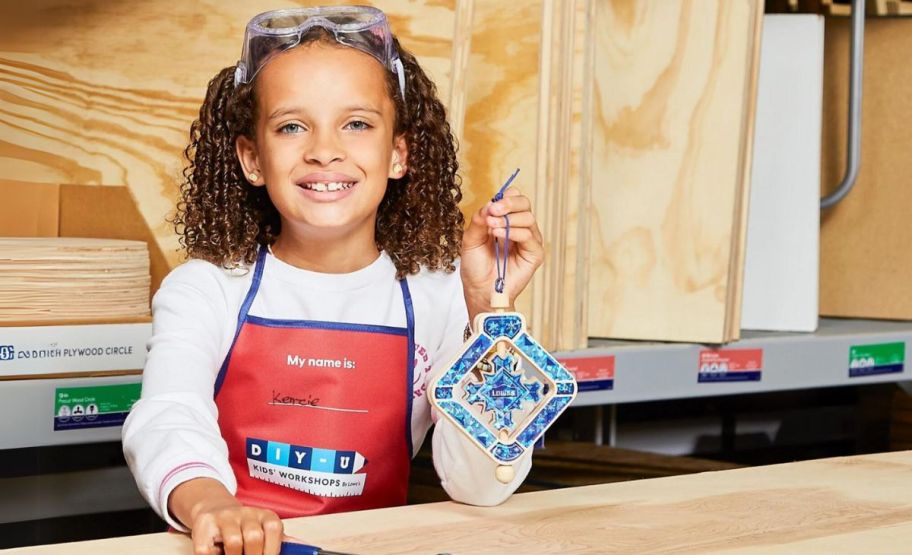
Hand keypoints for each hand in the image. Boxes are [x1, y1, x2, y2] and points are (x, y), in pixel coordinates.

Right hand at [169, 478, 283, 554]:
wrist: (213, 509)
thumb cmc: (244, 527)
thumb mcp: (264, 530)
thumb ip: (280, 542)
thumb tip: (303, 549)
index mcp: (264, 515)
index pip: (273, 529)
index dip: (272, 550)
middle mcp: (245, 513)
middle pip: (254, 537)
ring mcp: (224, 518)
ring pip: (233, 542)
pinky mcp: (204, 525)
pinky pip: (208, 550)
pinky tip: (219, 554)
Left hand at [460, 187, 543, 321]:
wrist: (479, 291)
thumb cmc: (476, 267)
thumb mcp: (471, 239)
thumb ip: (479, 220)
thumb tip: (489, 205)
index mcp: (506, 221)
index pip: (514, 199)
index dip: (505, 198)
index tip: (491, 205)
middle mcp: (519, 228)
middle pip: (525, 203)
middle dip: (509, 203)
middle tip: (494, 210)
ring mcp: (528, 241)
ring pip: (528, 217)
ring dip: (508, 219)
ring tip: (491, 228)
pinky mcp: (534, 254)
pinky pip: (529, 236)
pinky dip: (514, 232)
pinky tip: (498, 236)